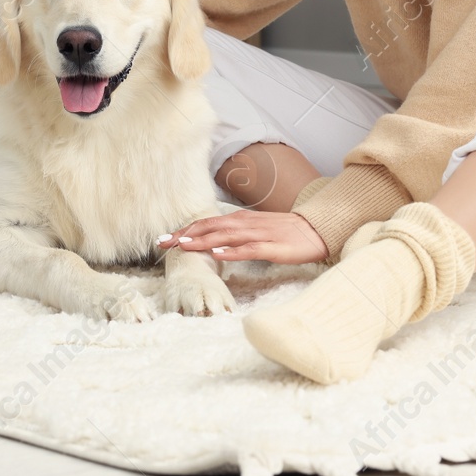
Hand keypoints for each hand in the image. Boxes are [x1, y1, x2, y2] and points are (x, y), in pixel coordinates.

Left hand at [156, 208, 329, 264]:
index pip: (205, 224)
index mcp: (238, 220)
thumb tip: (210, 242)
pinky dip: (231, 251)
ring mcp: (257, 234)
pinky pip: (249, 249)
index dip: (183, 231)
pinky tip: (217, 254)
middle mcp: (244, 224)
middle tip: (162, 243)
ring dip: (201, 241)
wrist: (314, 230)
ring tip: (182, 246)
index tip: (163, 239)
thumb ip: (233, 234)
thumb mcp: (253, 230)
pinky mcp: (272, 247)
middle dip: (183, 235)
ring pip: (224, 236)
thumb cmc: (282, 232)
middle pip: (208, 227)